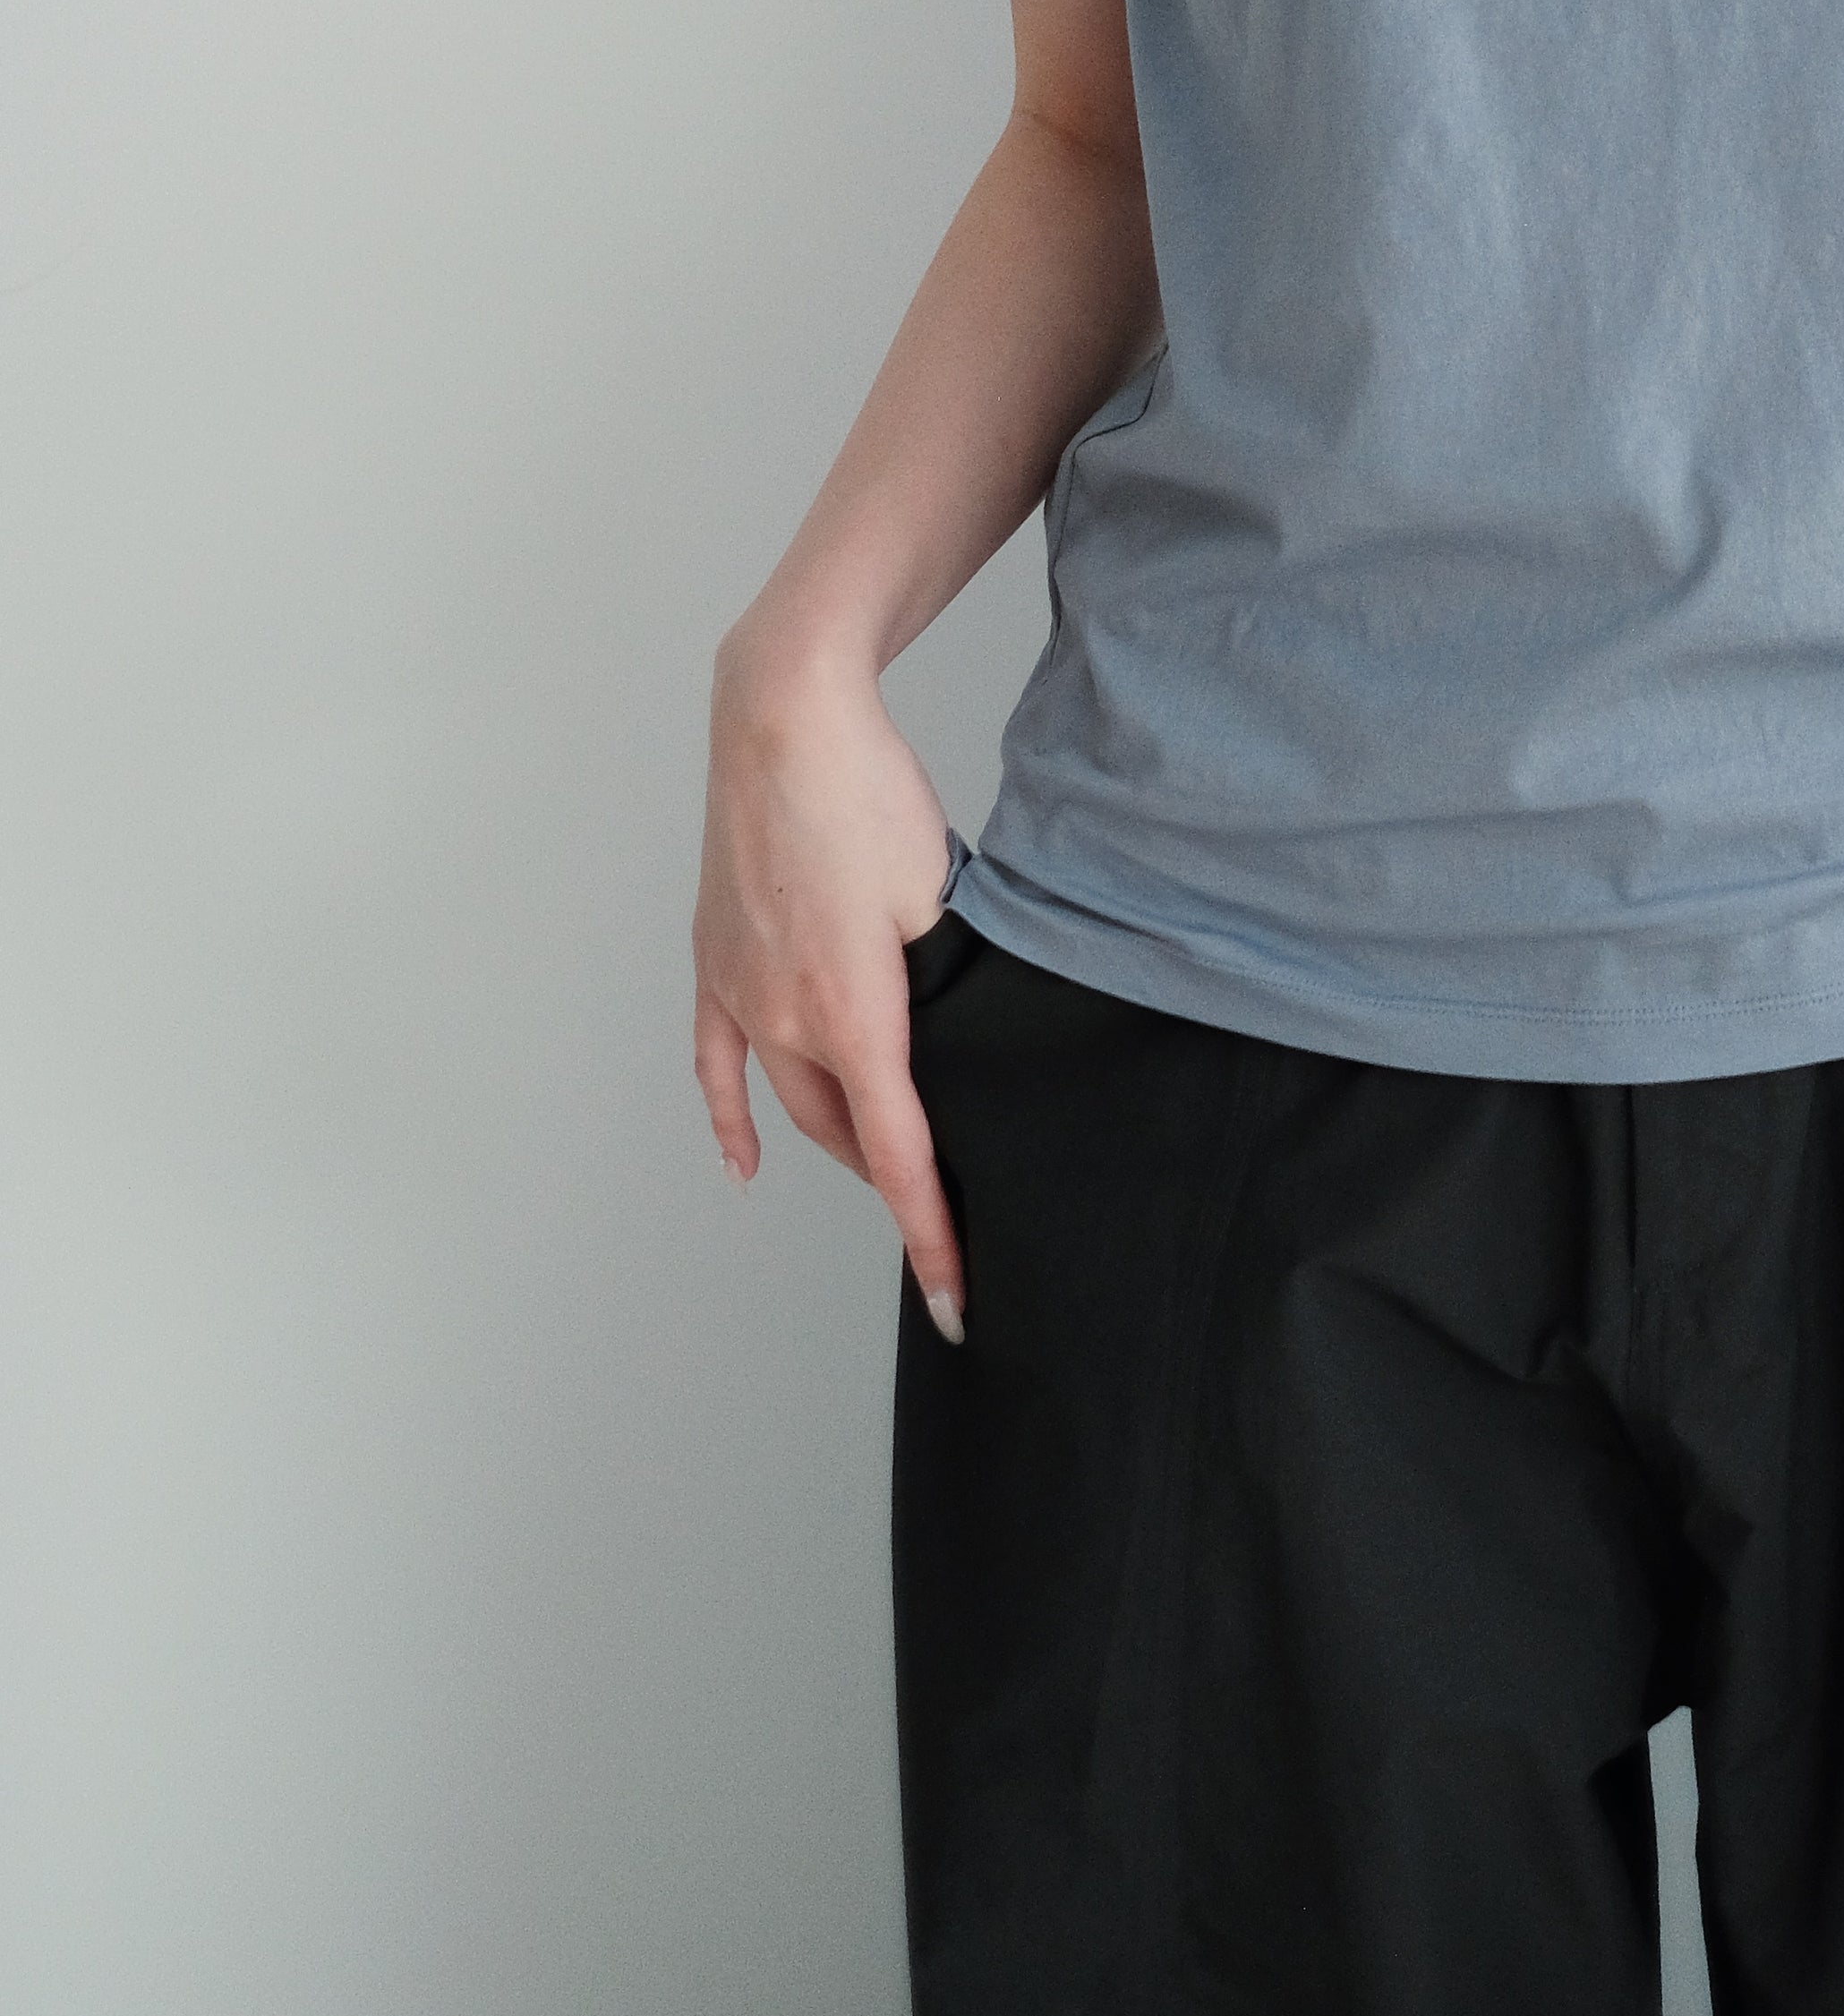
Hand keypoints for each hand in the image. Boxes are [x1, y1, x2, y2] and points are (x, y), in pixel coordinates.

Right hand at [691, 625, 970, 1339]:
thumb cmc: (871, 795)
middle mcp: (786, 1019)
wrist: (784, 719)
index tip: (956, 1296)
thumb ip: (943, 983)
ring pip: (792, 1100)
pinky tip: (747, 1160)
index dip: (930, 1232)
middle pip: (847, 1132)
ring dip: (836, 1140)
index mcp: (855, 1014)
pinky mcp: (715, 959)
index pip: (900, 1155)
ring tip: (881, 1174)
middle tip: (945, 1206)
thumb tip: (950, 1039)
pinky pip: (717, 1064)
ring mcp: (741, 992)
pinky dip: (732, 1118)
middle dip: (894, 1178)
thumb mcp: (937, 896)